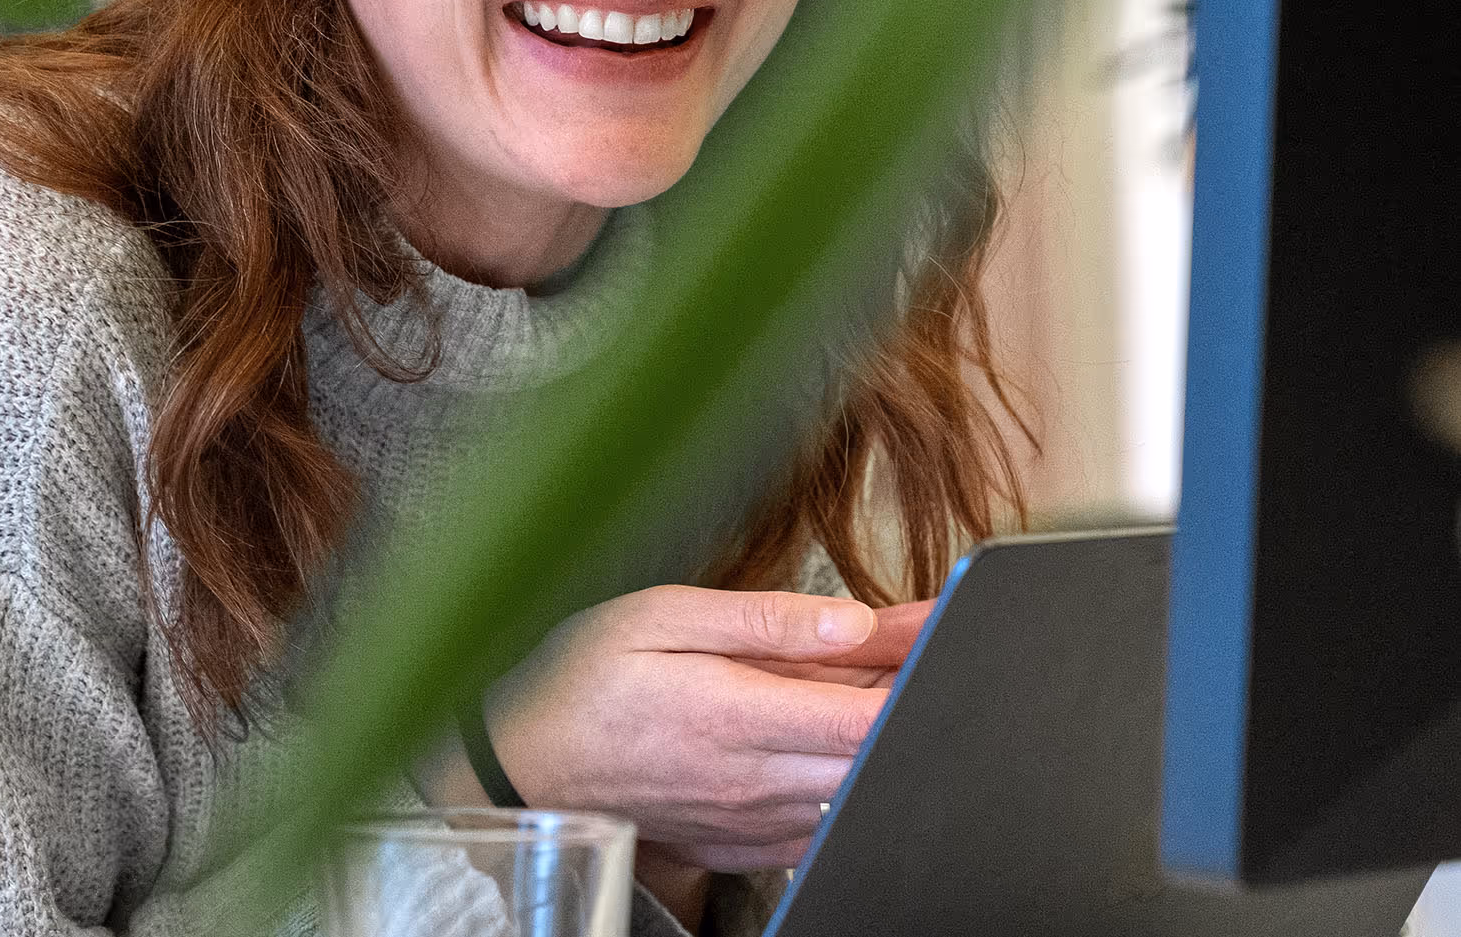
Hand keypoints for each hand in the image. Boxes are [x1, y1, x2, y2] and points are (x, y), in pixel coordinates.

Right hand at [483, 587, 925, 880]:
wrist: (518, 762)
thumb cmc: (578, 678)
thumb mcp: (657, 616)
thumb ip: (760, 621)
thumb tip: (852, 624)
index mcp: (735, 716)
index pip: (865, 717)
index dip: (919, 679)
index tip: (942, 637)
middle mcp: (753, 781)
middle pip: (875, 757)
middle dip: (908, 700)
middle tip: (914, 646)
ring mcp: (751, 820)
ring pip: (854, 791)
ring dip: (876, 739)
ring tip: (869, 677)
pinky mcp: (740, 843)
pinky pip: (821, 822)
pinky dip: (842, 779)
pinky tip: (826, 735)